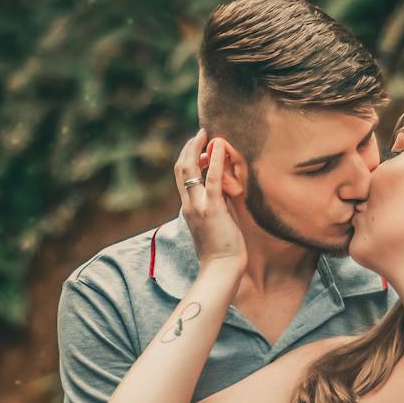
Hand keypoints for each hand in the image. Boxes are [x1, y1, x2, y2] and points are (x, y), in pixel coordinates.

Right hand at [174, 130, 245, 275]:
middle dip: (189, 148)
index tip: (198, 146)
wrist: (220, 269)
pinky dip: (215, 160)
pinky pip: (211, 179)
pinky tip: (219, 146)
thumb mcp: (215, 222)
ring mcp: (198, 206)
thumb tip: (223, 186)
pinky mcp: (212, 209)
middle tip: (200, 133)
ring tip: (206, 134)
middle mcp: (188, 204)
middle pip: (180, 169)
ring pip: (189, 170)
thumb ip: (215, 204)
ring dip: (196, 148)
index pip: (182, 178)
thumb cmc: (221, 251)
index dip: (188, 158)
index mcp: (188, 208)